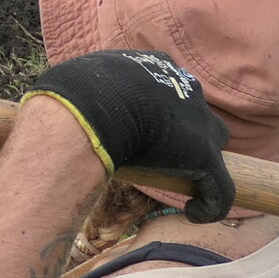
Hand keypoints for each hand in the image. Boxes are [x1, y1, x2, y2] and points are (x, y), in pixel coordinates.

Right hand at [22, 51, 233, 220]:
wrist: (91, 109)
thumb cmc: (75, 91)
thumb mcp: (79, 77)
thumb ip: (83, 87)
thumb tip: (58, 94)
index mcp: (157, 64)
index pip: (168, 87)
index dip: (158, 111)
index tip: (141, 126)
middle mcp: (186, 88)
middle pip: (197, 113)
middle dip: (185, 132)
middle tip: (159, 154)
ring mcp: (200, 123)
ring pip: (214, 147)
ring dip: (199, 164)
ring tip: (178, 182)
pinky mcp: (207, 158)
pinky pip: (220, 188)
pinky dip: (210, 203)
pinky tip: (192, 213)